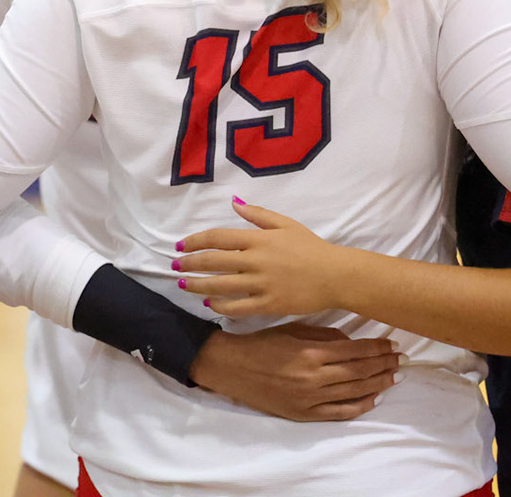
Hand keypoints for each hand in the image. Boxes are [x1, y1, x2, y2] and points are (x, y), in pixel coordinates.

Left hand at [172, 199, 351, 317]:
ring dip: (198, 285)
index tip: (180, 245)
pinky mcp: (268, 305)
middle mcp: (255, 260)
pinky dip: (221, 306)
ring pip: (221, 285)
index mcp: (258, 239)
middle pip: (213, 261)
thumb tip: (234, 204)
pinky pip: (238, 307)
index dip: (195, 241)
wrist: (335, 275)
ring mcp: (261, 284)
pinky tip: (211, 303)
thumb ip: (259, 215)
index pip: (218, 238)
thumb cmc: (311, 247)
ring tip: (184, 284)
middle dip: (190, 263)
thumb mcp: (286, 224)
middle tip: (175, 265)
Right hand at [190, 322, 398, 421]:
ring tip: (395, 376)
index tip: (393, 344)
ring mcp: (310, 398)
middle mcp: (314, 377)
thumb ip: (324, 334)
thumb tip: (352, 341)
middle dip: (384, 365)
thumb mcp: (292, 329)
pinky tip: (374, 399)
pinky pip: (339, 413)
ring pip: (355, 392)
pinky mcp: (303, 414)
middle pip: (360, 372)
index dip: (378, 348)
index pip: (356, 351)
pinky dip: (360, 406)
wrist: (232, 367)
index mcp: (312, 352)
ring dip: (379, 384)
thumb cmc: (262, 343)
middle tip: (402, 360)